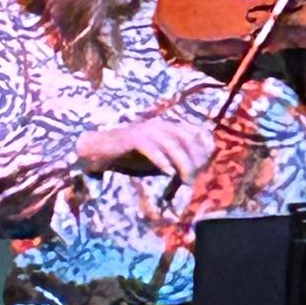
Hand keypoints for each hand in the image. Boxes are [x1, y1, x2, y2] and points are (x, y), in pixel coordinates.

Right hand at [77, 115, 215, 183]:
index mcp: (169, 126)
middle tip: (194, 178)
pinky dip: (161, 161)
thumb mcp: (158, 156)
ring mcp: (147, 129)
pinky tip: (168, 173)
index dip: (204, 150)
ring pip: (172, 144)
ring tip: (186, 180)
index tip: (205, 169)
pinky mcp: (134, 138)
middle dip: (195, 159)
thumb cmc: (131, 155)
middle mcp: (161, 124)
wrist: (101, 149)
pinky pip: (152, 149)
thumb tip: (194, 174)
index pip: (196, 133)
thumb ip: (174, 159)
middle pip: (187, 138)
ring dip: (182, 163)